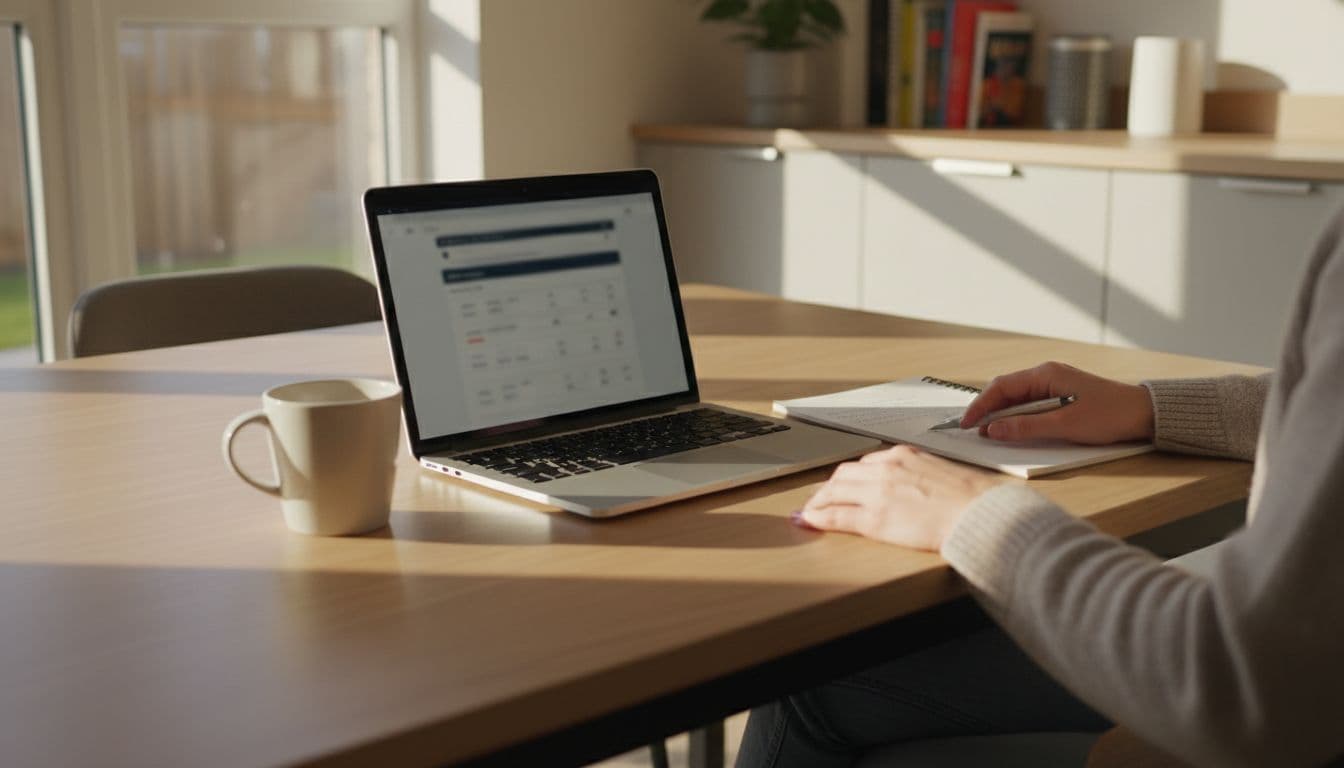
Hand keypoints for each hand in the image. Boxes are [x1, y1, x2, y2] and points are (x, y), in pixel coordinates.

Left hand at [796, 445, 1002, 550]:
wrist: (980, 513)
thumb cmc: (972, 498)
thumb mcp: (942, 473)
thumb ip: (921, 474)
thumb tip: (916, 486)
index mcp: (904, 455)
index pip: (866, 463)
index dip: (850, 476)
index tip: (843, 484)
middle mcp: (886, 468)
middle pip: (844, 474)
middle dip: (829, 486)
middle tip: (819, 498)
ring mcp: (878, 493)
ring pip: (834, 491)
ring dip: (818, 501)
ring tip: (809, 511)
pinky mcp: (874, 518)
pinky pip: (836, 515)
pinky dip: (818, 517)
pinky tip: (808, 520)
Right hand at [961, 361, 1153, 444]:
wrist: (1144, 413)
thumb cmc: (1110, 415)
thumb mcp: (1065, 425)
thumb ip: (1026, 427)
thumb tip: (994, 430)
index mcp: (1046, 374)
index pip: (1001, 387)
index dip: (980, 405)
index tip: (966, 423)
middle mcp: (1047, 375)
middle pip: (1006, 390)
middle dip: (987, 409)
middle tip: (972, 430)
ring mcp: (1054, 384)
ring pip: (1017, 398)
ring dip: (1001, 414)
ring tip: (988, 432)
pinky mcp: (1061, 396)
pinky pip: (1029, 403)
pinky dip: (1017, 416)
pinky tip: (1012, 428)